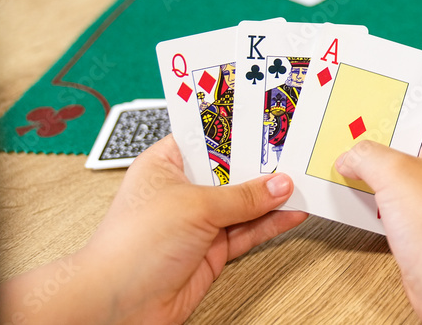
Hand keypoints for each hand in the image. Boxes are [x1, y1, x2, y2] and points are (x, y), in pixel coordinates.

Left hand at [80, 136, 306, 323]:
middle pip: (232, 170)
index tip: (269, 117)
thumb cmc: (133, 246)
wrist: (117, 305)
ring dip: (273, 195)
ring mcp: (199, 221)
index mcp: (167, 164)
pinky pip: (249, 231)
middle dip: (263, 163)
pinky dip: (272, 223)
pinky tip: (293, 213)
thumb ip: (242, 197)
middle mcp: (183, 189)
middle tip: (296, 149)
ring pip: (245, 202)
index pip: (208, 136)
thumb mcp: (194, 207)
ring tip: (304, 182)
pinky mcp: (211, 250)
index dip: (237, 127)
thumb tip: (279, 185)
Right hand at [334, 110, 421, 323]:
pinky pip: (392, 207)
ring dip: (370, 175)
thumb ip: (367, 155)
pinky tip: (352, 201)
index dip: (396, 110)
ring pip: (396, 179)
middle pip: (404, 147)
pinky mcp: (421, 228)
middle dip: (375, 144)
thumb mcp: (394, 172)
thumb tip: (350, 156)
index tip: (368, 106)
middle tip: (345, 136)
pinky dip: (373, 203)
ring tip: (340, 166)